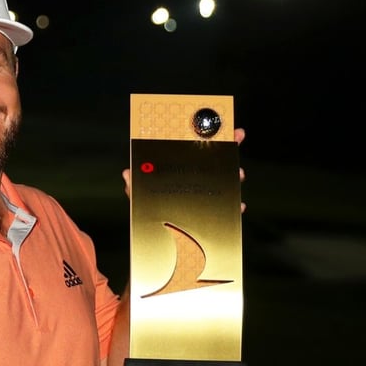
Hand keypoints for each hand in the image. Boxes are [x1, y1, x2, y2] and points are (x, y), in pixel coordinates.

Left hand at [121, 126, 246, 212]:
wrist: (164, 243)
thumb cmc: (152, 214)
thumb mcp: (141, 198)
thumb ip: (134, 187)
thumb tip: (127, 174)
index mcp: (180, 169)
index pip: (196, 146)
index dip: (209, 132)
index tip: (221, 121)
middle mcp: (197, 178)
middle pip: (217, 157)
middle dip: (230, 144)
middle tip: (236, 137)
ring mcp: (208, 194)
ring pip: (228, 179)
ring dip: (235, 173)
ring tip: (237, 172)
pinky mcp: (216, 213)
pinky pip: (229, 207)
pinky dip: (235, 205)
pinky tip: (238, 204)